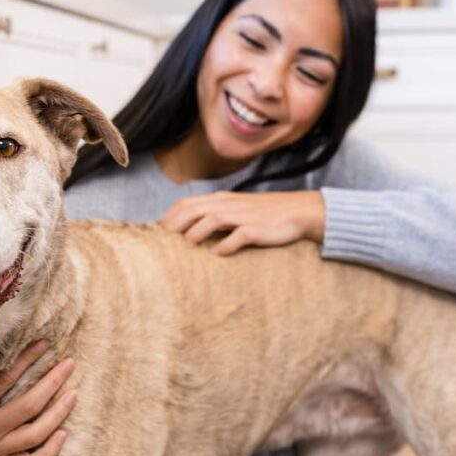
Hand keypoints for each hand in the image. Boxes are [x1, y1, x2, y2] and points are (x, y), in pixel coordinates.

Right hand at [0, 341, 75, 455]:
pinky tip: (63, 434)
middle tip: (69, 364)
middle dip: (52, 383)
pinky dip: (50, 452)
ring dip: (58, 414)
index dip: (26, 360)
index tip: (43, 345)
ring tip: (73, 394)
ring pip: (36, 434)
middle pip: (29, 406)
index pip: (6, 380)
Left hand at [159, 190, 325, 255]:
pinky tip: (217, 255)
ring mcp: (242, 216)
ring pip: (212, 220)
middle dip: (174, 227)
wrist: (297, 211)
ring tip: (187, 249)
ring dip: (196, 235)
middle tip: (163, 245)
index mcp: (220, 200)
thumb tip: (190, 231)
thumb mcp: (235, 210)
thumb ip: (214, 216)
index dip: (169, 217)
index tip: (157, 234)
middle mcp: (227, 205)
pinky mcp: (256, 229)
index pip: (186, 203)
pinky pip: (238, 236)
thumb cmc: (263, 214)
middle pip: (193, 210)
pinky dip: (226, 246)